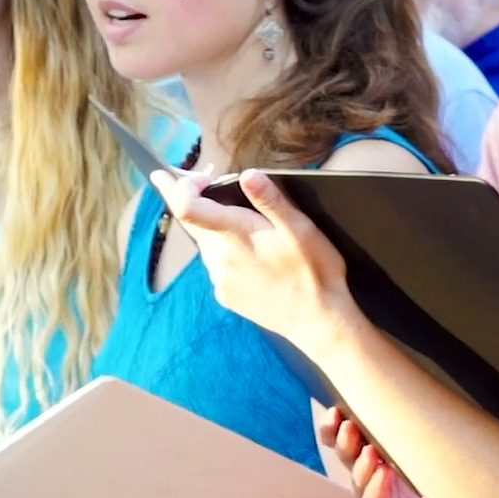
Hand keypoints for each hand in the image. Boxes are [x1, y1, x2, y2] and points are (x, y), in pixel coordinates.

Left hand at [155, 168, 360, 357]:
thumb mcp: (303, 232)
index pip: (185, 207)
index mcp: (237, 236)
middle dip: (197, 202)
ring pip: (207, 245)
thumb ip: (272, 202)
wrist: (318, 323)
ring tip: (247, 231)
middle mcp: (220, 258)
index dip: (179, 187)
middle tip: (208, 186)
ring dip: (217, 231)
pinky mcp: (226, 295)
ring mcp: (220, 279)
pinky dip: (228, 255)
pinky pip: (218, 267)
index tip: (195, 177)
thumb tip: (248, 175)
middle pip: (194, 224)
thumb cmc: (316, 275)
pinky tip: (254, 260)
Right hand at [322, 407, 476, 497]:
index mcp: (378, 458)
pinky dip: (376, 489)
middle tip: (347, 424)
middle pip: (346, 456)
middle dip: (343, 440)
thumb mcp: (432, 455)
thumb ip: (419, 434)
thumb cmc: (445, 487)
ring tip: (369, 450)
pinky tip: (382, 475)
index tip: (335, 408)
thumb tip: (419, 396)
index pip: (350, 440)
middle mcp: (370, 478)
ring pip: (358, 480)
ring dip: (361, 463)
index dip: (336, 427)